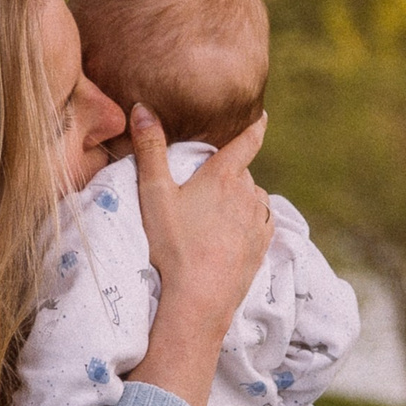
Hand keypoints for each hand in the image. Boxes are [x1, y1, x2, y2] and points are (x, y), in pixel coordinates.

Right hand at [127, 105, 271, 405]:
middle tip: (205, 191)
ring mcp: (259, 221)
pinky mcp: (263, 247)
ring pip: (255, 199)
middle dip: (229, 176)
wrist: (199, 298)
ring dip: (242, 200)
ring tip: (216, 216)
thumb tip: (141, 107)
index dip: (256, 127)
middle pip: (243, 174)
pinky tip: (233, 234)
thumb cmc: (172, 244)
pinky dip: (252, 222)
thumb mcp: (154, 193)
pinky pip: (262, 223)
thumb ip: (149, 149)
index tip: (263, 117)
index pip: (248, 141)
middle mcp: (249, 193)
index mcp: (224, 175)